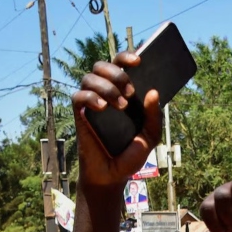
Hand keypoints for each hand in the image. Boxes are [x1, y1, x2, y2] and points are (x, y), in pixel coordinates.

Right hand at [71, 52, 161, 185]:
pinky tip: (102, 107)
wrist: (113, 175)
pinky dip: (90, 97)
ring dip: (106, 86)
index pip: (120, 64)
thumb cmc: (130, 154)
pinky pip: (78, 95)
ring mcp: (91, 102)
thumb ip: (153, 116)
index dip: (126, 56)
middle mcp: (105, 92)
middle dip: (117, 72)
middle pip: (102, 65)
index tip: (138, 61)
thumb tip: (152, 92)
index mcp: (123, 92)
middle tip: (129, 90)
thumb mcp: (149, 137)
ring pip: (90, 77)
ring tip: (119, 105)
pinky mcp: (79, 114)